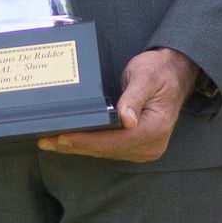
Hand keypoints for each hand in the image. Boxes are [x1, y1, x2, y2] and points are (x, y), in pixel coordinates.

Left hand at [40, 47, 197, 162]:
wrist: (174, 72)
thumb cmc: (159, 70)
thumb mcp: (145, 76)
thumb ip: (134, 97)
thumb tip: (127, 120)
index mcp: (155, 128)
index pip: (115, 140)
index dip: (87, 140)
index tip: (64, 137)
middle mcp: (151, 144)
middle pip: (107, 149)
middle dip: (76, 146)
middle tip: (46, 141)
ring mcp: (145, 148)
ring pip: (106, 152)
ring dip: (79, 148)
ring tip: (51, 142)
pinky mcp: (138, 147)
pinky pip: (110, 149)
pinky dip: (89, 145)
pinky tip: (70, 142)